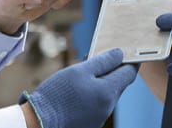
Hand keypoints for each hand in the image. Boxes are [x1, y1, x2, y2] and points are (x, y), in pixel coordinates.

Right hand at [23, 49, 137, 127]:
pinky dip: (94, 94)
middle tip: (104, 58)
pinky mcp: (91, 123)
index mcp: (108, 92)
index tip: (130, 52)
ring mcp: (100, 117)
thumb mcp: (79, 71)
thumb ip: (102, 62)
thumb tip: (119, 54)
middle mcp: (108, 107)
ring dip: (102, 82)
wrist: (40, 121)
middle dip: (114, 70)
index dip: (131, 61)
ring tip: (87, 72)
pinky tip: (80, 89)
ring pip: (108, 95)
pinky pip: (98, 105)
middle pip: (119, 84)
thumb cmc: (58, 94)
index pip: (129, 73)